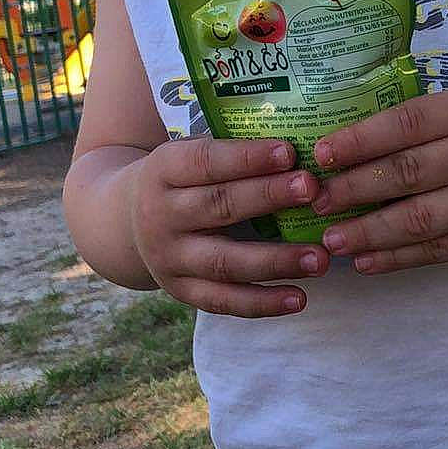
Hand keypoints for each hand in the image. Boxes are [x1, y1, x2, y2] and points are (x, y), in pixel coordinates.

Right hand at [128, 137, 327, 316]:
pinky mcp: (182, 291)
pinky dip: (263, 303)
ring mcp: (170, 258)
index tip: (289, 152)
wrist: (127, 221)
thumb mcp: (189, 155)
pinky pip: (224, 301)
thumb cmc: (183, 179)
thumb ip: (232, 151)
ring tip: (319, 258)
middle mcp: (161, 215)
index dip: (247, 158)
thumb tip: (301, 146)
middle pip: (219, 207)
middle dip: (268, 197)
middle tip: (312, 190)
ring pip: (225, 262)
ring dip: (276, 261)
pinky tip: (300, 298)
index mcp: (163, 170)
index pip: (206, 161)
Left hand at [310, 91, 447, 273]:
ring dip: (371, 232)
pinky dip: (399, 258)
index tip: (322, 154)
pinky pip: (441, 251)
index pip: (408, 123)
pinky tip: (366, 261)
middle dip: (357, 189)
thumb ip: (418, 126)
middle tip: (316, 203)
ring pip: (423, 219)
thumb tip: (341, 151)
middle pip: (411, 172)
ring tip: (332, 240)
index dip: (361, 139)